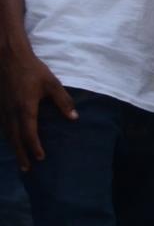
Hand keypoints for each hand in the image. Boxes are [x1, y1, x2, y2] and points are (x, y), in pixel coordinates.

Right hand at [4, 48, 75, 169]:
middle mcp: (10, 112)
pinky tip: (9, 140)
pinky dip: (5, 135)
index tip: (41, 158)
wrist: (7, 56)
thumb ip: (63, 101)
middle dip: (21, 154)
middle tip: (26, 169)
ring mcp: (1, 108)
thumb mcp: (52, 84)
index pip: (30, 133)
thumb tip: (74, 118)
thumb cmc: (32, 69)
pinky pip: (0, 125)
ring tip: (19, 160)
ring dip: (13, 147)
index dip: (35, 147)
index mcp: (25, 108)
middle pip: (15, 138)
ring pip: (6, 133)